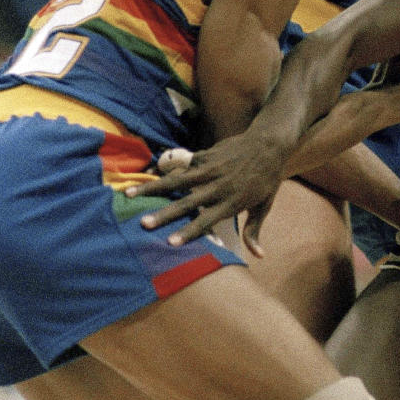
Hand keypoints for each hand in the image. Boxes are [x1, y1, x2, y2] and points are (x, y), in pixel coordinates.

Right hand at [128, 134, 287, 254]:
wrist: (269, 143)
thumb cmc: (267, 178)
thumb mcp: (265, 205)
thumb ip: (255, 230)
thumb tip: (258, 256)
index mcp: (232, 202)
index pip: (207, 220)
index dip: (188, 232)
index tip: (170, 243)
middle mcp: (218, 186)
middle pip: (187, 202)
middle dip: (164, 214)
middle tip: (143, 224)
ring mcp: (209, 169)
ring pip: (177, 180)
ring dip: (153, 188)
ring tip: (129, 195)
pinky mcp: (204, 155)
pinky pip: (183, 166)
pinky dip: (166, 173)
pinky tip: (146, 182)